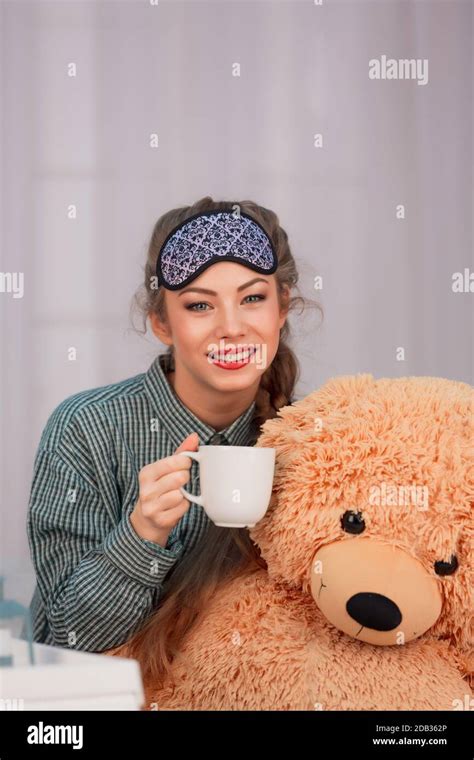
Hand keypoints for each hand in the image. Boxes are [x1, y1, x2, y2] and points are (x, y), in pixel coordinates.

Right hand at [130, 432, 198, 546]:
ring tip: (175, 495)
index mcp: (146, 473)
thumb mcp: (165, 469)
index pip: (175, 461)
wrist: (147, 520)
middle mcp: (146, 490)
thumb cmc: (159, 489)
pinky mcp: (161, 520)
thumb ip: (181, 452)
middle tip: (179, 482)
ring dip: (184, 495)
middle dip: (185, 479)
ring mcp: (152, 507)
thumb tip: (194, 436)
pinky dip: (183, 507)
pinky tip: (174, 507)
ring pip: (181, 494)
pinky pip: (183, 508)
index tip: (183, 466)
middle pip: (181, 477)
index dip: (185, 463)